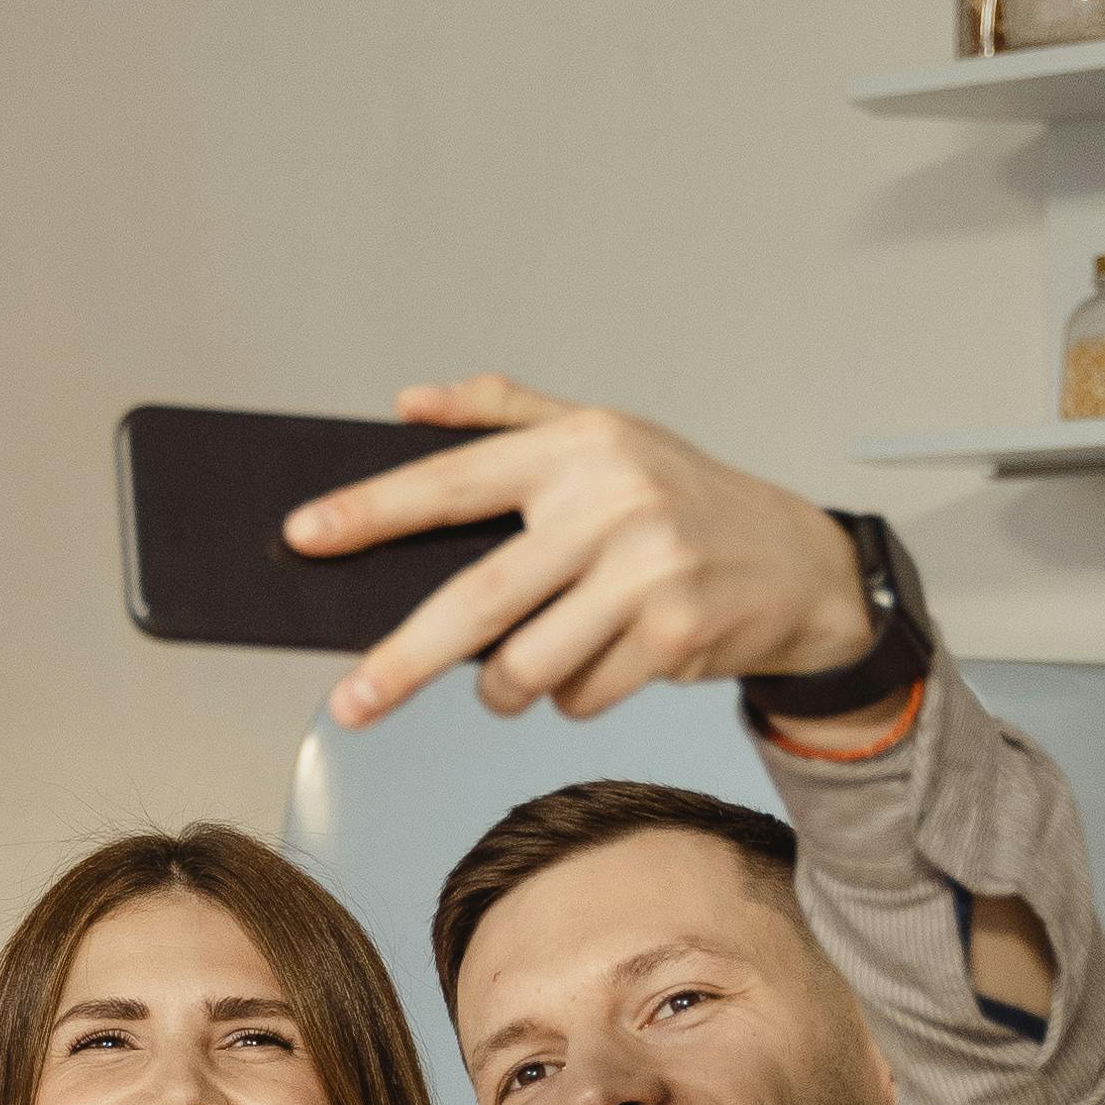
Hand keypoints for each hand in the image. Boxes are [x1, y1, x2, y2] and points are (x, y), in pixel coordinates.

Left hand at [286, 379, 874, 730]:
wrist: (801, 563)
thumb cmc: (681, 496)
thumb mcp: (604, 433)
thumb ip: (502, 411)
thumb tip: (406, 402)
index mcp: (577, 449)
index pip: (452, 480)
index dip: (372, 510)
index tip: (303, 536)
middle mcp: (611, 504)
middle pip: (477, 599)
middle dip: (402, 660)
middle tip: (350, 702)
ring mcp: (647, 573)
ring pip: (526, 667)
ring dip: (504, 689)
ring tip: (515, 675)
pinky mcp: (676, 635)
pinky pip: (580, 695)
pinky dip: (571, 696)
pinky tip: (604, 662)